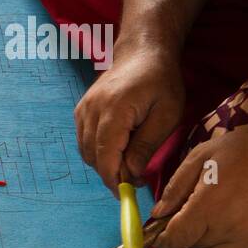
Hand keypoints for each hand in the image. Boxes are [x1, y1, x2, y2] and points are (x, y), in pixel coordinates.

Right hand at [74, 39, 184, 193]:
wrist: (141, 52)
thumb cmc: (160, 81)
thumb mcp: (166, 115)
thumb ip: (146, 145)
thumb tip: (131, 174)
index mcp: (114, 111)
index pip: (105, 157)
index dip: (114, 180)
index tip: (127, 194)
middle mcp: (91, 111)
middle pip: (92, 157)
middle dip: (110, 174)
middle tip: (134, 180)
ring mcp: (82, 110)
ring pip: (85, 150)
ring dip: (104, 163)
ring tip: (128, 165)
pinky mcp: (80, 111)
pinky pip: (84, 140)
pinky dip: (98, 151)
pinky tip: (117, 150)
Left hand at [150, 123, 247, 247]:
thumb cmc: (244, 150)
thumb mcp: (201, 157)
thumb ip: (176, 187)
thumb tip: (158, 214)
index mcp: (209, 208)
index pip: (175, 241)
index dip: (162, 241)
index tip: (159, 234)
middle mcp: (230, 229)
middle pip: (193, 247)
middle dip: (186, 234)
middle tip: (193, 213)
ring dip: (207, 242)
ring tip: (215, 218)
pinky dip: (229, 243)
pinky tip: (235, 220)